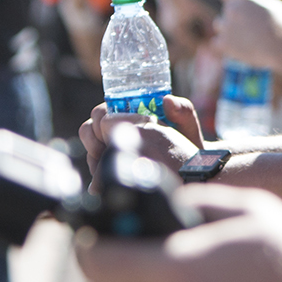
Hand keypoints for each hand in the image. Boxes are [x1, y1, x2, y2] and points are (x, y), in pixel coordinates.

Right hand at [81, 101, 202, 176]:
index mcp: (130, 114)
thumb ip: (183, 111)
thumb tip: (167, 100)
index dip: (100, 120)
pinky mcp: (112, 167)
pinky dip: (98, 174)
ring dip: (94, 158)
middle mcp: (118, 129)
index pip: (103, 111)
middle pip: (90, 129)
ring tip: (107, 168)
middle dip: (92, 140)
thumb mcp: (188, 126)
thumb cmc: (188, 144)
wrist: (192, 171)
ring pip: (90, 150)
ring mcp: (113, 149)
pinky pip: (96, 169)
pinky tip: (108, 181)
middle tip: (104, 152)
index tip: (107, 133)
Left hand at [216, 0, 281, 71]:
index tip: (244, 3)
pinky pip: (216, 42)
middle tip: (248, 23)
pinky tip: (235, 46)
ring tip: (242, 35)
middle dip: (235, 13)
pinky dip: (224, 44)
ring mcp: (226, 27)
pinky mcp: (224, 43)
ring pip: (219, 24)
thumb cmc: (281, 23)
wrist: (281, 46)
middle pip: (227, 8)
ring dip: (227, 27)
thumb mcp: (271, 3)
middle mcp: (230, 9)